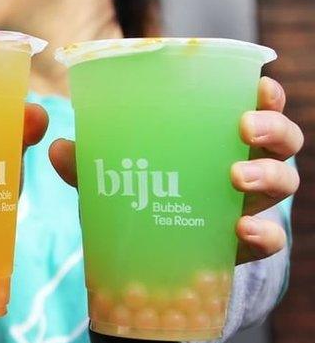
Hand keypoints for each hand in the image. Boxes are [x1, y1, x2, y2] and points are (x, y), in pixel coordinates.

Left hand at [49, 76, 302, 263]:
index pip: (257, 104)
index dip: (266, 93)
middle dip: (274, 129)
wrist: (143, 256)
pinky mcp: (245, 244)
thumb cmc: (136, 192)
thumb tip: (57, 147)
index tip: (258, 86)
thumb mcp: (108, 174)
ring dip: (268, 176)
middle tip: (244, 128)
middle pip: (283, 140)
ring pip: (285, 183)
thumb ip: (85, 161)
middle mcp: (245, 164)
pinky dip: (262, 234)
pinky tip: (239, 229)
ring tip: (235, 178)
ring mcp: (250, 205)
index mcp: (218, 136)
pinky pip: (270, 239)